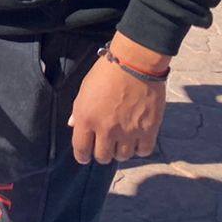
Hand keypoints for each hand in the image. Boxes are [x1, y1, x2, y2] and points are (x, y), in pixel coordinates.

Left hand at [69, 40, 168, 163]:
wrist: (135, 64)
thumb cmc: (106, 73)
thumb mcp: (84, 90)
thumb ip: (79, 111)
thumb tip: (73, 124)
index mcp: (87, 119)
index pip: (81, 149)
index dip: (82, 156)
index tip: (85, 157)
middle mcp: (106, 129)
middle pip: (103, 157)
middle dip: (102, 154)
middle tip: (105, 147)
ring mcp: (128, 131)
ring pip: (123, 156)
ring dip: (120, 152)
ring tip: (121, 142)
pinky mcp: (148, 130)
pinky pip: (143, 152)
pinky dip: (140, 149)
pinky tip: (137, 141)